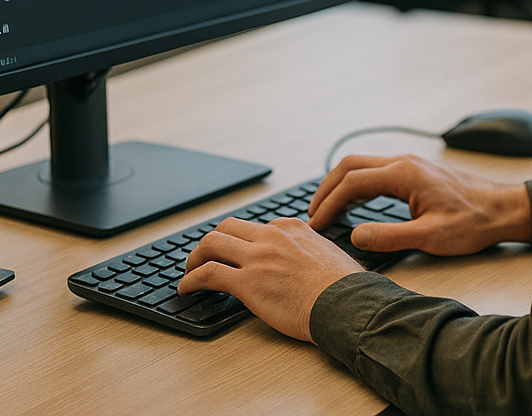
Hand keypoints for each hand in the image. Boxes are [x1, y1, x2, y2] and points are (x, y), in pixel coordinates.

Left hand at [179, 217, 363, 340]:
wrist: (345, 304)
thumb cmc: (345, 288)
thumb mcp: (329, 254)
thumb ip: (311, 251)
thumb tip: (309, 262)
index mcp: (291, 228)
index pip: (255, 226)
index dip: (240, 240)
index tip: (234, 252)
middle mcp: (271, 236)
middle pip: (227, 227)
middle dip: (211, 242)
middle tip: (204, 257)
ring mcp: (257, 257)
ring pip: (211, 243)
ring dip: (195, 258)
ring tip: (189, 271)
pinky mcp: (247, 282)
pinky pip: (208, 274)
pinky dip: (191, 280)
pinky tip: (186, 289)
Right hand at [308, 154, 531, 255]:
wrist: (502, 208)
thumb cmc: (472, 222)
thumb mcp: (430, 237)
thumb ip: (389, 237)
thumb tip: (355, 236)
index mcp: (403, 174)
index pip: (352, 183)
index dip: (329, 203)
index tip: (316, 224)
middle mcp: (402, 162)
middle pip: (350, 165)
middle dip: (326, 188)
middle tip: (312, 214)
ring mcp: (408, 164)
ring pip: (362, 165)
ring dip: (340, 184)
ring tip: (326, 210)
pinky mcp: (414, 171)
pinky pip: (375, 171)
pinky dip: (356, 184)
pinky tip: (354, 202)